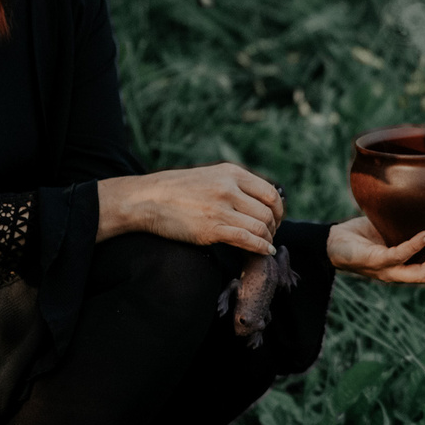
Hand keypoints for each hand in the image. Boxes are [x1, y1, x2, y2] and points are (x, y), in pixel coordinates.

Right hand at [98, 164, 281, 253]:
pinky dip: (260, 248)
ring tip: (265, 244)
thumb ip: (235, 185)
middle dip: (274, 227)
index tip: (275, 220)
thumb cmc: (178, 190)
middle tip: (270, 235)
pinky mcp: (211, 229)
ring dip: (267, 239)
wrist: (146, 199)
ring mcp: (220, 208)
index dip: (278, 210)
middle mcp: (229, 188)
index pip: (270, 193)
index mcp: (231, 173)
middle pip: (268, 212)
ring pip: (260, 227)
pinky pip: (247, 240)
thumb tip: (262, 201)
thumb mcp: (210, 176)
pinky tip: (264, 251)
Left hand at [328, 217, 424, 286]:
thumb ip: (416, 221)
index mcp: (413, 269)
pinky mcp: (374, 262)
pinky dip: (416, 245)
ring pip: (424, 274)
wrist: (332, 243)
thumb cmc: (365, 235)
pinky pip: (398, 256)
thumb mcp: (397, 227)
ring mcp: (390, 272)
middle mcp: (405, 275)